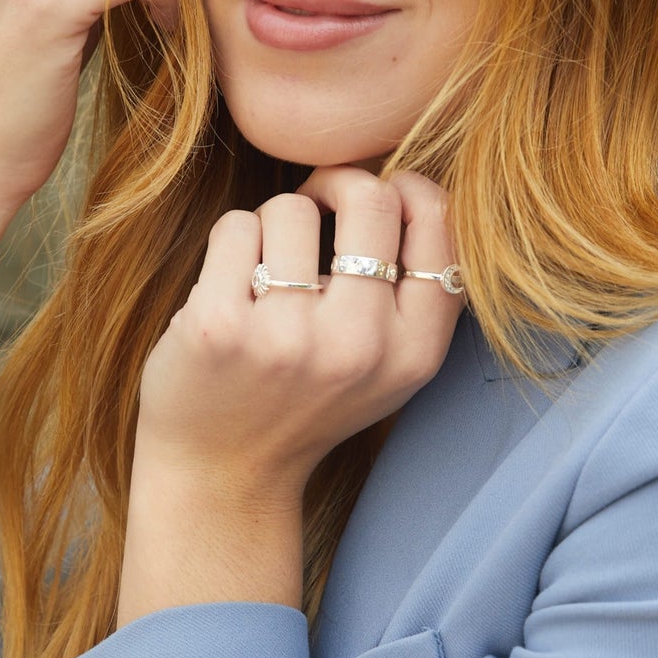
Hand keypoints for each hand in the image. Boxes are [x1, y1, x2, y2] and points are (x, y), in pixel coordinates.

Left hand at [134, 168, 465, 504]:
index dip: (405, 188)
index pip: (438, 221)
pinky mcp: (218, 326)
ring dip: (272, 223)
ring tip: (266, 269)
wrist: (222, 476)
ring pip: (290, 207)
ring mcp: (286, 337)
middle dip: (337, 184)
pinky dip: (230, 243)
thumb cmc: (307, 397)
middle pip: (370, 198)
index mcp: (414, 352)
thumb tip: (402, 181)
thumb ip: (411, 289)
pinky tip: (228, 286)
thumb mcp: (389, 365)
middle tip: (316, 203)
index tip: (370, 204)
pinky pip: (234, 226)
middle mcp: (359, 346)